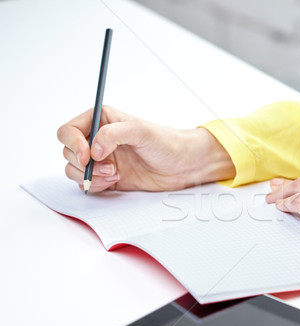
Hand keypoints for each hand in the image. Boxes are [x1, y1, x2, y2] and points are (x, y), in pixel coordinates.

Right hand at [57, 106, 234, 192]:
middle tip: (108, 167)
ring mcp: (102, 159)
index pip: (69, 130)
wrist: (184, 165)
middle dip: (84, 163)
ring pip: (74, 169)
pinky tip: (114, 181)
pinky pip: (86, 183)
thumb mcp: (141, 131)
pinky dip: (94, 185)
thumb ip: (113, 134)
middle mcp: (98, 139)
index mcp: (102, 120)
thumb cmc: (168, 143)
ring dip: (89, 175)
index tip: (86, 156)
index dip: (72, 144)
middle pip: (68, 152)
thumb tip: (93, 148)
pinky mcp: (107, 177)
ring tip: (114, 174)